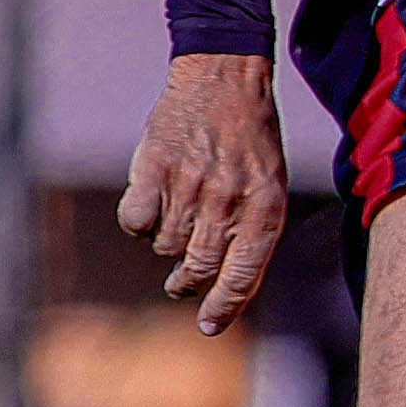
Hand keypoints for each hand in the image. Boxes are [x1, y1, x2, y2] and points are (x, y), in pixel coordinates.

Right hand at [120, 52, 291, 335]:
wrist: (225, 79)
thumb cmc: (251, 139)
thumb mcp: (271, 185)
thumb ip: (252, 233)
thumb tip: (227, 288)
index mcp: (265, 209)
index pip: (243, 276)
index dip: (224, 307)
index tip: (208, 327)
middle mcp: (228, 202)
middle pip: (198, 269)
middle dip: (188, 284)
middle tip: (181, 284)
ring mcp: (189, 186)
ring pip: (165, 247)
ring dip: (168, 242)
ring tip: (180, 213)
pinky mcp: (153, 170)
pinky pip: (135, 223)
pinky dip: (140, 222)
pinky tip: (152, 202)